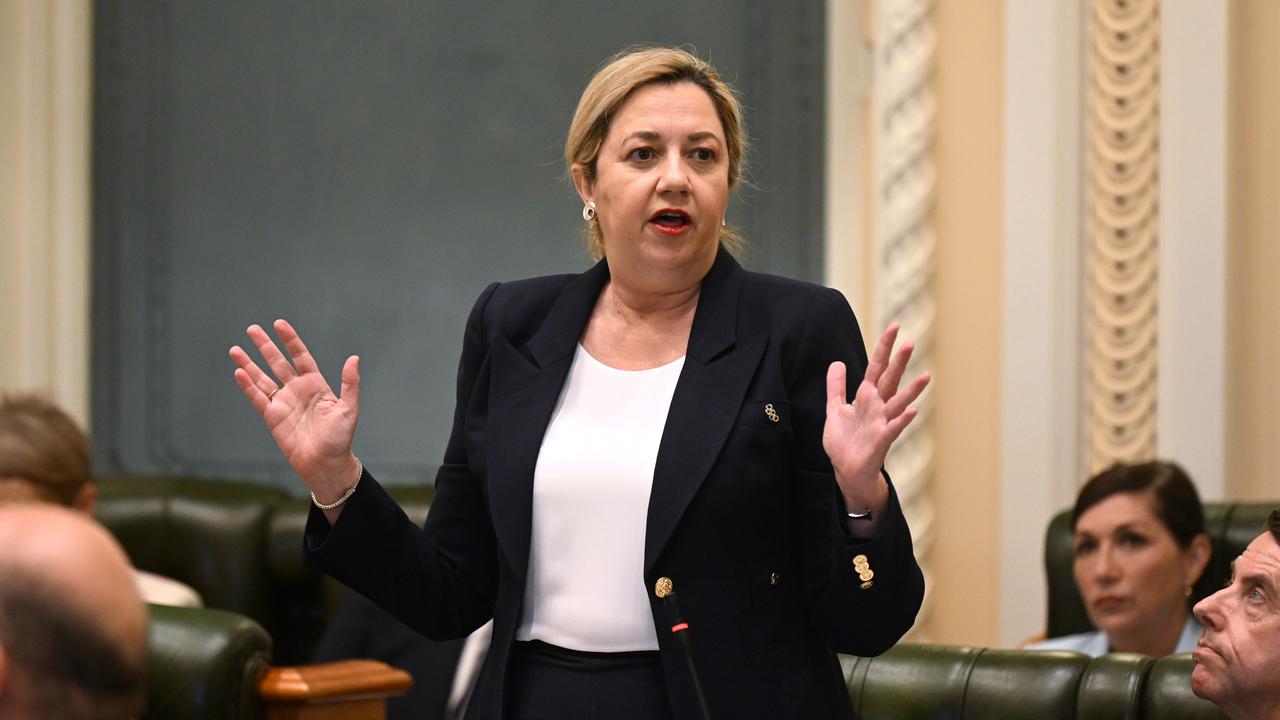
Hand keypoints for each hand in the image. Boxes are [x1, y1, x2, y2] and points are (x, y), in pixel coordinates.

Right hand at [229, 319, 361, 500]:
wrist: (325, 464)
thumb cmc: (340, 438)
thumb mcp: (348, 408)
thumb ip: (349, 383)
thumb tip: (354, 358)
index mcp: (316, 385)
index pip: (300, 356)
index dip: (290, 340)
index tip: (279, 324)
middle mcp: (297, 390)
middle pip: (277, 362)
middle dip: (265, 346)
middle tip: (252, 329)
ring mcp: (283, 403)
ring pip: (263, 378)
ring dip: (249, 364)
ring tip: (235, 349)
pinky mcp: (272, 417)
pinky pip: (258, 398)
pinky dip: (248, 386)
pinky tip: (239, 372)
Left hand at [822, 323, 929, 511]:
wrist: (845, 469)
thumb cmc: (844, 441)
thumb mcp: (835, 409)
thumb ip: (836, 386)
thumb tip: (837, 362)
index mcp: (866, 397)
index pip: (877, 367)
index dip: (884, 348)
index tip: (895, 327)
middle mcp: (878, 407)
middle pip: (890, 379)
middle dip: (899, 362)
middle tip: (911, 341)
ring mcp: (882, 422)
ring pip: (899, 402)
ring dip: (912, 390)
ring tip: (926, 375)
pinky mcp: (881, 439)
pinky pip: (894, 427)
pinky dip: (903, 419)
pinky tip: (914, 410)